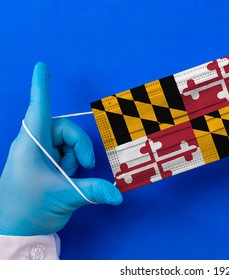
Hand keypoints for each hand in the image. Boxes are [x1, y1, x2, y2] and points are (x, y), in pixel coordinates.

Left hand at [0, 62, 122, 235]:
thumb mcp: (65, 197)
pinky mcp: (45, 162)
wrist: (16, 229)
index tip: (42, 65)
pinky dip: (71, 163)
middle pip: (64, 129)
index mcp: (31, 145)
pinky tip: (66, 177)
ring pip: (67, 142)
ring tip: (67, 176)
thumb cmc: (29, 208)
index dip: (41, 86)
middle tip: (83, 166)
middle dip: (78, 146)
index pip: (38, 109)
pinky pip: (65, 153)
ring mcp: (39, 153)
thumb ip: (94, 191)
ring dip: (74, 158)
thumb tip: (119, 195)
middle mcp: (34, 144)